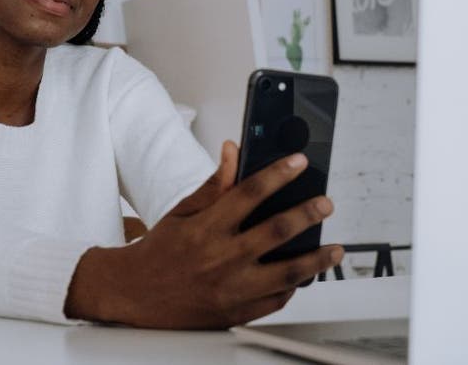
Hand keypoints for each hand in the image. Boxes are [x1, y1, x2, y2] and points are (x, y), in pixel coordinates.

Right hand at [65, 141, 342, 328]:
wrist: (134, 294)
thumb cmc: (159, 251)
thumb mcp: (182, 212)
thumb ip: (214, 185)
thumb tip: (233, 152)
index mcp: (206, 228)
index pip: (249, 193)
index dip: (278, 174)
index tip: (298, 163)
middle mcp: (221, 258)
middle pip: (276, 231)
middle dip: (308, 214)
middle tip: (325, 204)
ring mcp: (230, 289)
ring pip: (287, 273)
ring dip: (316, 259)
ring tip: (333, 249)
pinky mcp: (235, 314)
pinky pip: (275, 301)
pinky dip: (292, 288)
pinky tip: (302, 277)